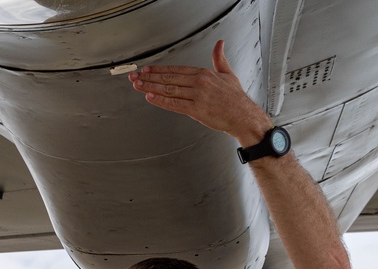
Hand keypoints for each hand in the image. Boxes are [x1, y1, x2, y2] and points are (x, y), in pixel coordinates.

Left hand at [126, 40, 269, 145]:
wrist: (243, 115)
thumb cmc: (235, 98)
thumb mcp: (228, 73)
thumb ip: (219, 59)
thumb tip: (220, 44)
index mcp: (203, 74)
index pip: (176, 70)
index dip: (159, 70)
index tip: (146, 69)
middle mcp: (199, 82)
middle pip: (169, 79)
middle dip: (149, 77)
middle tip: (134, 76)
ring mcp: (197, 96)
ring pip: (169, 90)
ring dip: (150, 87)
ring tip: (137, 85)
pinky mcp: (196, 110)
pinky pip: (175, 104)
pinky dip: (161, 100)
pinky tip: (150, 97)